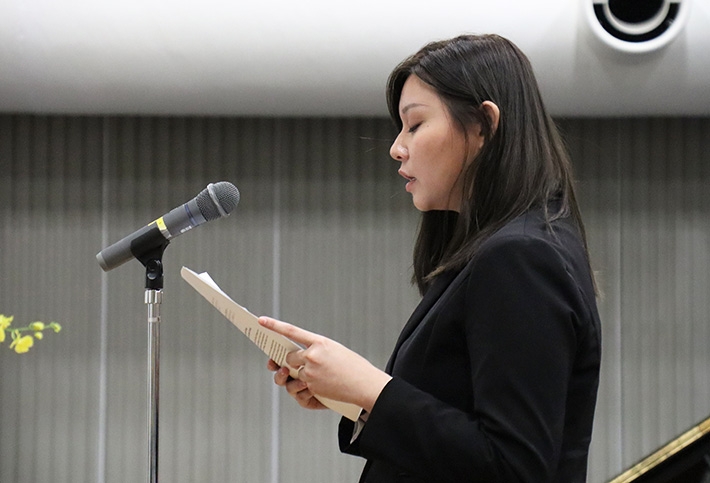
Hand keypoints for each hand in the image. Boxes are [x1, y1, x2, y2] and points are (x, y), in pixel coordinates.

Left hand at [259, 316, 391, 411]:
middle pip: (289, 357)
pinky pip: (301, 386)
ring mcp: (310, 372)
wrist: (365, 384)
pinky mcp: (311, 387)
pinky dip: (308, 387)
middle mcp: (312, 355)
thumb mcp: (336, 350)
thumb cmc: (353, 367)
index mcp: (320, 342)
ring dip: (300, 376)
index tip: (261, 320)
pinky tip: (323, 386)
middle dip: (292, 362)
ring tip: (316, 377)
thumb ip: (316, 350)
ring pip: (293, 373)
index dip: (274, 325)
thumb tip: (299, 357)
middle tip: (303, 365)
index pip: (291, 331)